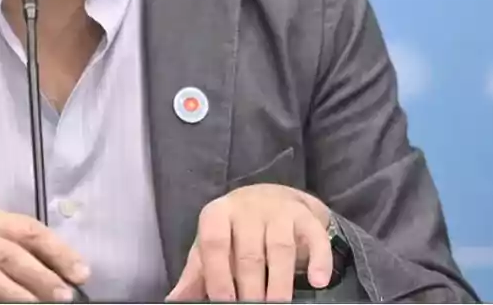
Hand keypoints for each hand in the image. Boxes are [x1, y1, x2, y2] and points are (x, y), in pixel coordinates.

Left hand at [166, 184, 332, 302]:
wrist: (270, 198)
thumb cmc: (234, 230)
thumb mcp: (212, 246)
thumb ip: (197, 273)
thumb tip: (174, 300)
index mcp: (217, 215)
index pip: (214, 244)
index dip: (218, 276)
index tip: (224, 302)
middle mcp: (247, 209)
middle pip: (249, 254)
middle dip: (250, 289)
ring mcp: (278, 211)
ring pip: (280, 249)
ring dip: (279, 284)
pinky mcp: (305, 218)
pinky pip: (315, 238)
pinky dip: (318, 260)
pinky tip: (317, 282)